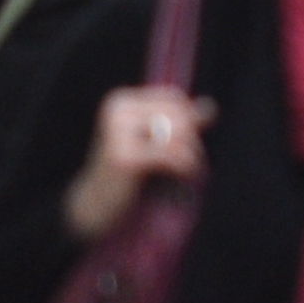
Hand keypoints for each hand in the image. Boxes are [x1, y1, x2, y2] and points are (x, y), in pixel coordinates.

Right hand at [64, 83, 212, 241]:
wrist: (93, 204)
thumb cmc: (126, 172)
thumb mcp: (152, 140)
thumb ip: (180, 122)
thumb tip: (210, 105)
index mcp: (120, 101)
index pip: (174, 98)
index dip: (189, 119)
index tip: (188, 143)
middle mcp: (117, 111)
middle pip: (178, 115)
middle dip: (191, 139)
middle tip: (189, 160)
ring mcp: (117, 133)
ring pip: (178, 133)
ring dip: (192, 153)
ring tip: (187, 168)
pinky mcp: (124, 157)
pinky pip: (172, 154)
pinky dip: (186, 166)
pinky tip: (184, 175)